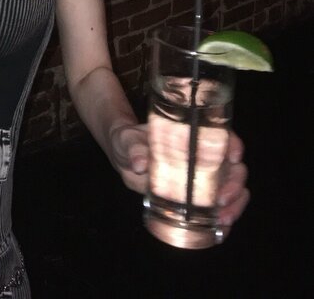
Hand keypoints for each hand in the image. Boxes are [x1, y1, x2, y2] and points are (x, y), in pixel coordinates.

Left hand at [109, 123, 249, 229]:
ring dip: (235, 203)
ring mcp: (207, 173)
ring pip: (234, 186)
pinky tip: (222, 227)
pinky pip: (223, 203)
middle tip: (222, 200)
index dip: (232, 144)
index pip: (221, 134)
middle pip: (234, 164)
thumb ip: (133, 148)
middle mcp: (206, 152)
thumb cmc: (130, 142)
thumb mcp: (128, 141)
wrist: (126, 156)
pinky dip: (227, 214)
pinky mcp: (202, 193)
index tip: (232, 156)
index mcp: (192, 133)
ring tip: (223, 218)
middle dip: (234, 183)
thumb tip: (139, 163)